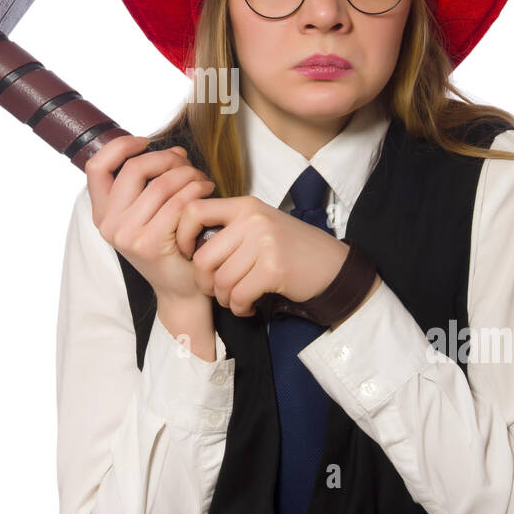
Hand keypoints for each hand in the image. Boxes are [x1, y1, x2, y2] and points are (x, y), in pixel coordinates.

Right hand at [85, 134, 216, 301]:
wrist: (180, 288)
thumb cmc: (169, 246)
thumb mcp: (151, 211)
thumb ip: (153, 180)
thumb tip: (175, 151)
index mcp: (102, 213)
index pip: (96, 167)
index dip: (120, 147)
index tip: (145, 141)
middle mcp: (108, 224)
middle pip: (134, 168)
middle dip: (167, 159)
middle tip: (188, 166)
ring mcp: (126, 235)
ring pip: (161, 184)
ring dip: (189, 175)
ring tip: (203, 181)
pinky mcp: (149, 243)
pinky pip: (177, 203)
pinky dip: (196, 191)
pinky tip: (206, 193)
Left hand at [175, 195, 350, 316]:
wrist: (332, 266)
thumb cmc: (291, 249)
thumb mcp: (260, 226)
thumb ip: (229, 229)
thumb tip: (189, 246)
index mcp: (245, 206)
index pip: (194, 211)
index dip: (182, 235)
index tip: (187, 254)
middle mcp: (253, 220)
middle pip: (203, 257)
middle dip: (205, 283)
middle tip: (217, 291)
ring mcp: (264, 243)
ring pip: (220, 280)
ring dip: (225, 299)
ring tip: (237, 300)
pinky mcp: (273, 269)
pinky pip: (238, 295)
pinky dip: (239, 307)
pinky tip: (248, 306)